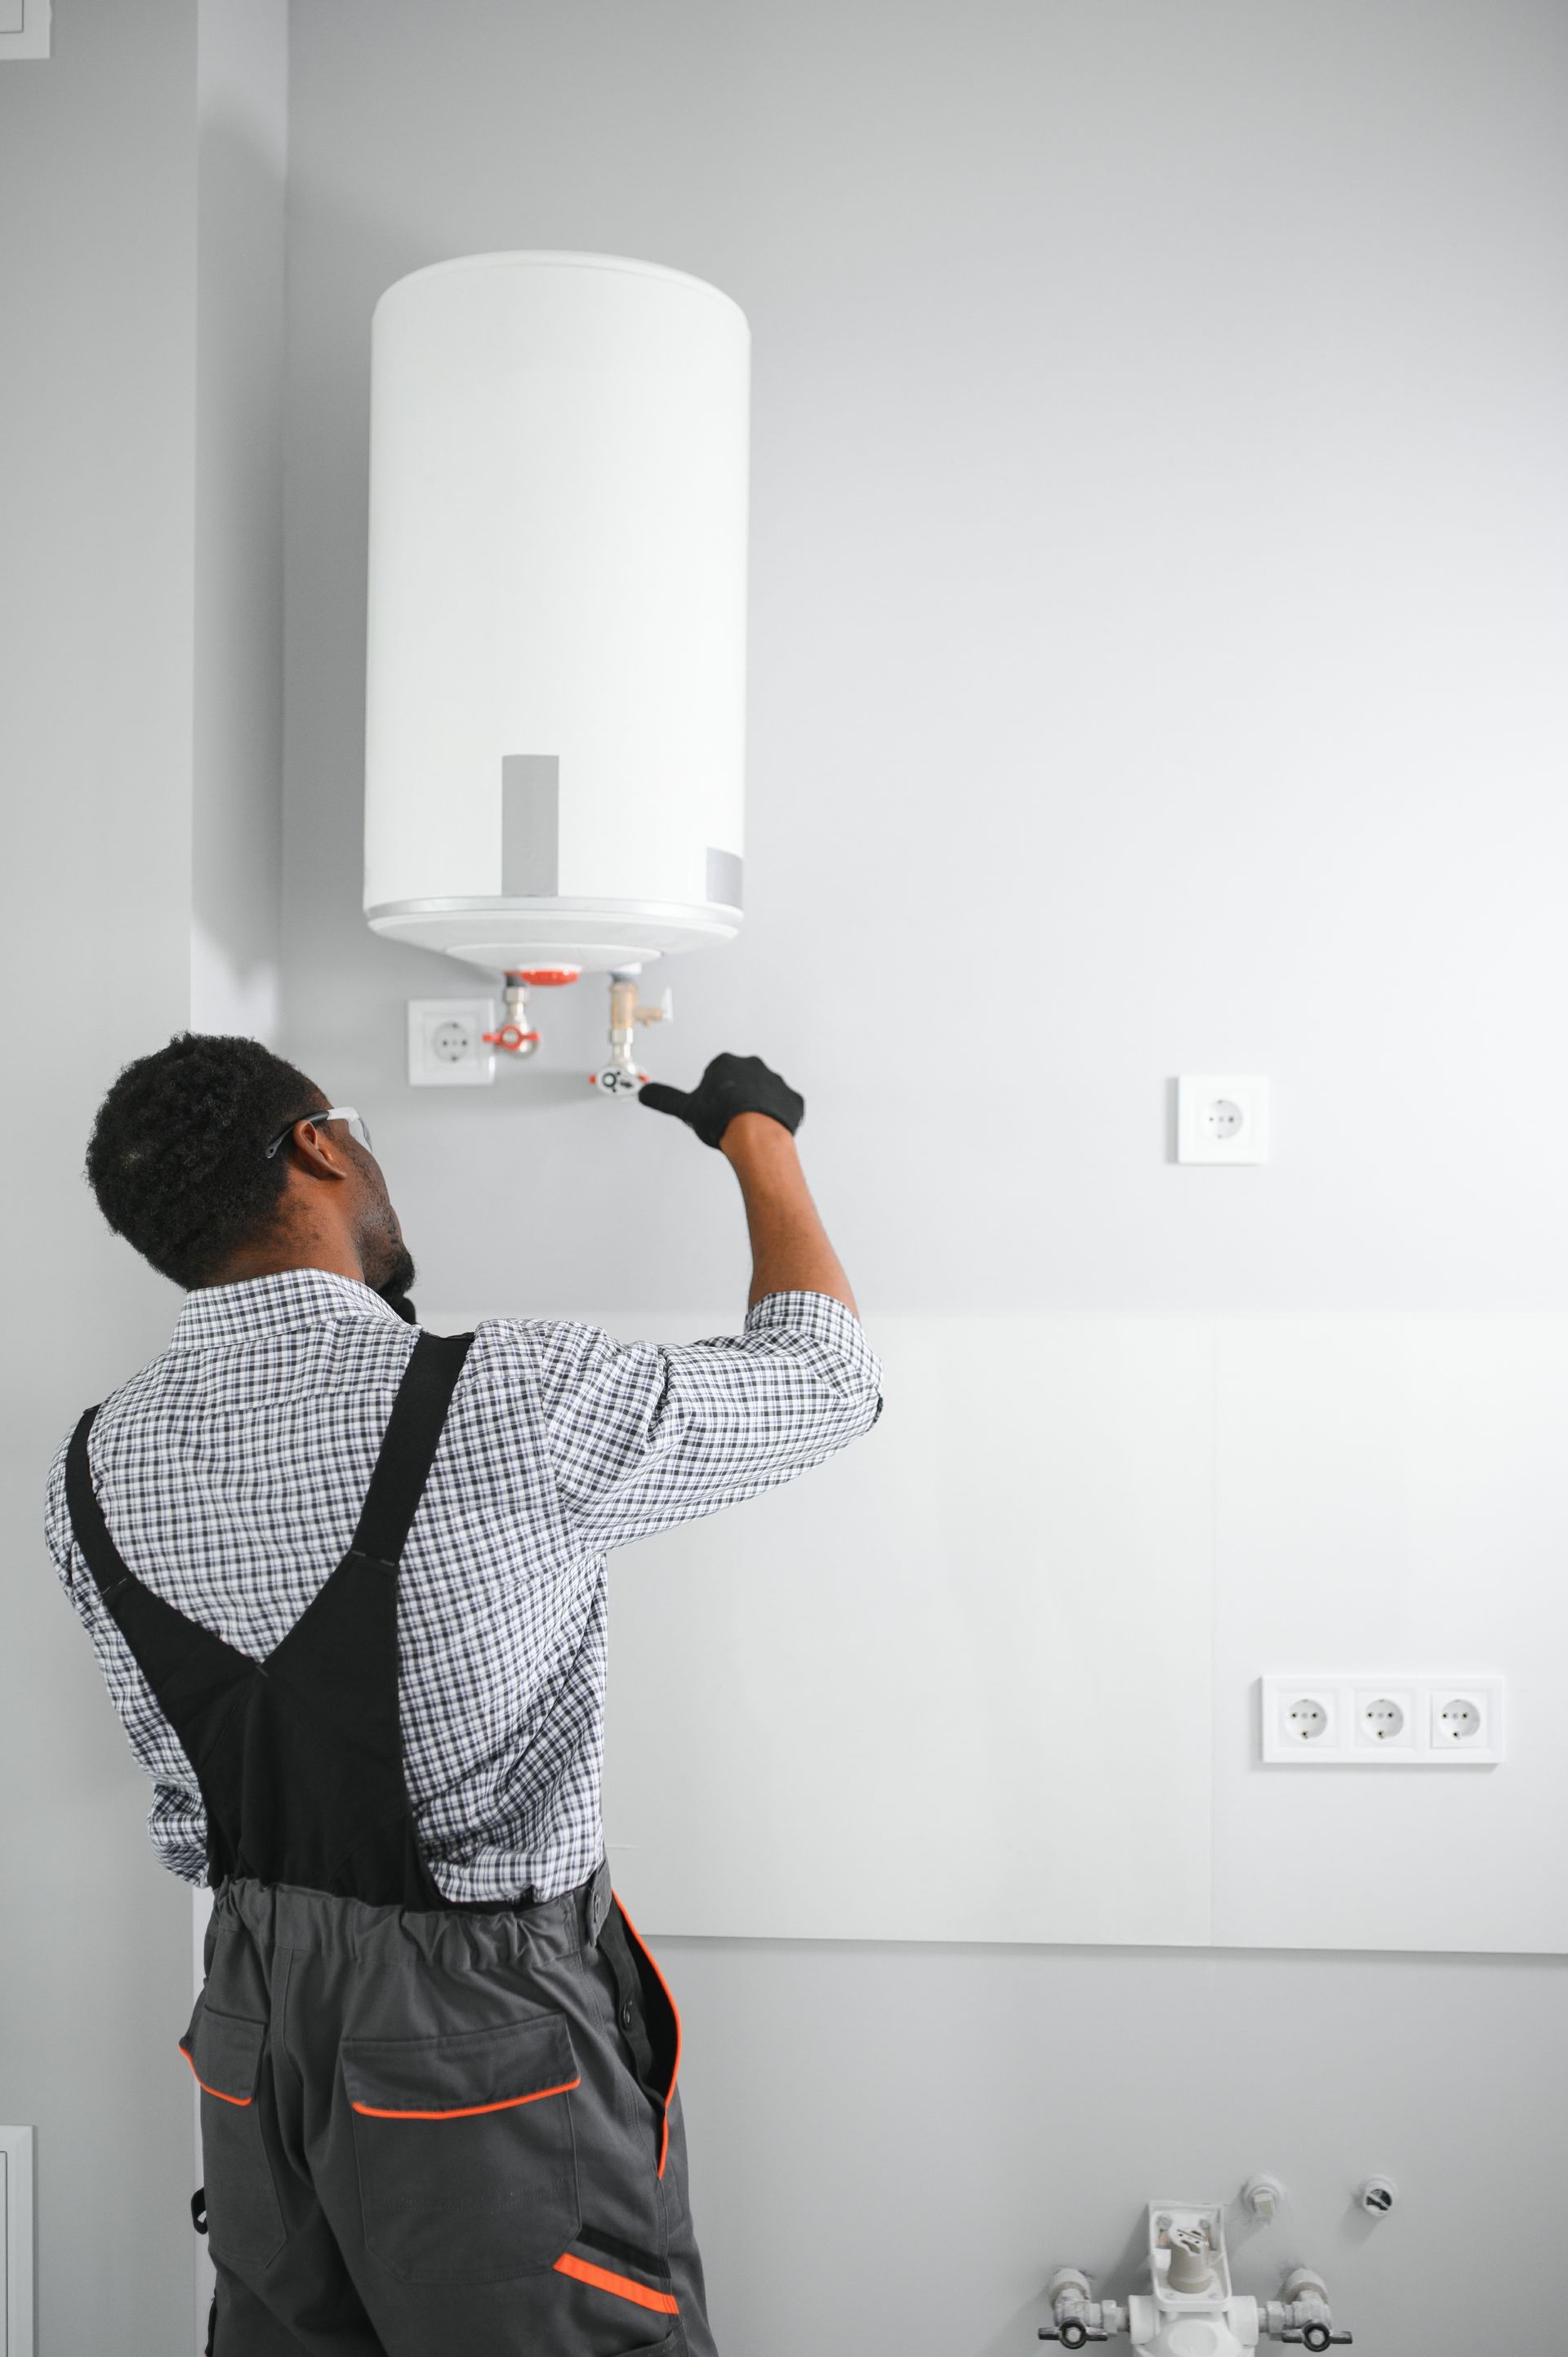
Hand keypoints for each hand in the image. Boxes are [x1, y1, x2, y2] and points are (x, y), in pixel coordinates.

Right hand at [639, 1052, 803, 1149]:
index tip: (712, 1109)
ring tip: (747, 1129)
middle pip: (741, 1082)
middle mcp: (753, 1067)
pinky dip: (777, 1117)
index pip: (716, 1076)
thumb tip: (646, 1093)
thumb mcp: (686, 1109)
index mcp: (726, 1064)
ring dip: (757, 1107)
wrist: (756, 1136)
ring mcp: (775, 1082)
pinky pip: (784, 1106)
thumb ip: (664, 1099)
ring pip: (763, 1093)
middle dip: (735, 1098)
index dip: (712, 1096)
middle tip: (728, 1120)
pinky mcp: (792, 1099)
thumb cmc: (724, 1120)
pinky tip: (766, 1131)